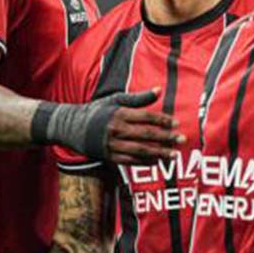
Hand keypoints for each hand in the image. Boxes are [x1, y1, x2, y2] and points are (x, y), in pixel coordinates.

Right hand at [42, 88, 181, 162]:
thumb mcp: (115, 100)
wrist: (72, 127)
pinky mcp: (109, 157)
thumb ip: (138, 98)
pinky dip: (145, 162)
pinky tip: (158, 161)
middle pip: (146, 135)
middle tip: (181, 139)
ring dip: (159, 153)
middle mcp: (116, 129)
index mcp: (119, 113)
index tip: (176, 124)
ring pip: (140, 150)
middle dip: (166, 138)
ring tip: (173, 154)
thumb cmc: (98, 111)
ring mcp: (112, 145)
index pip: (145, 117)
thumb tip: (159, 90)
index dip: (162, 120)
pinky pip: (131, 161)